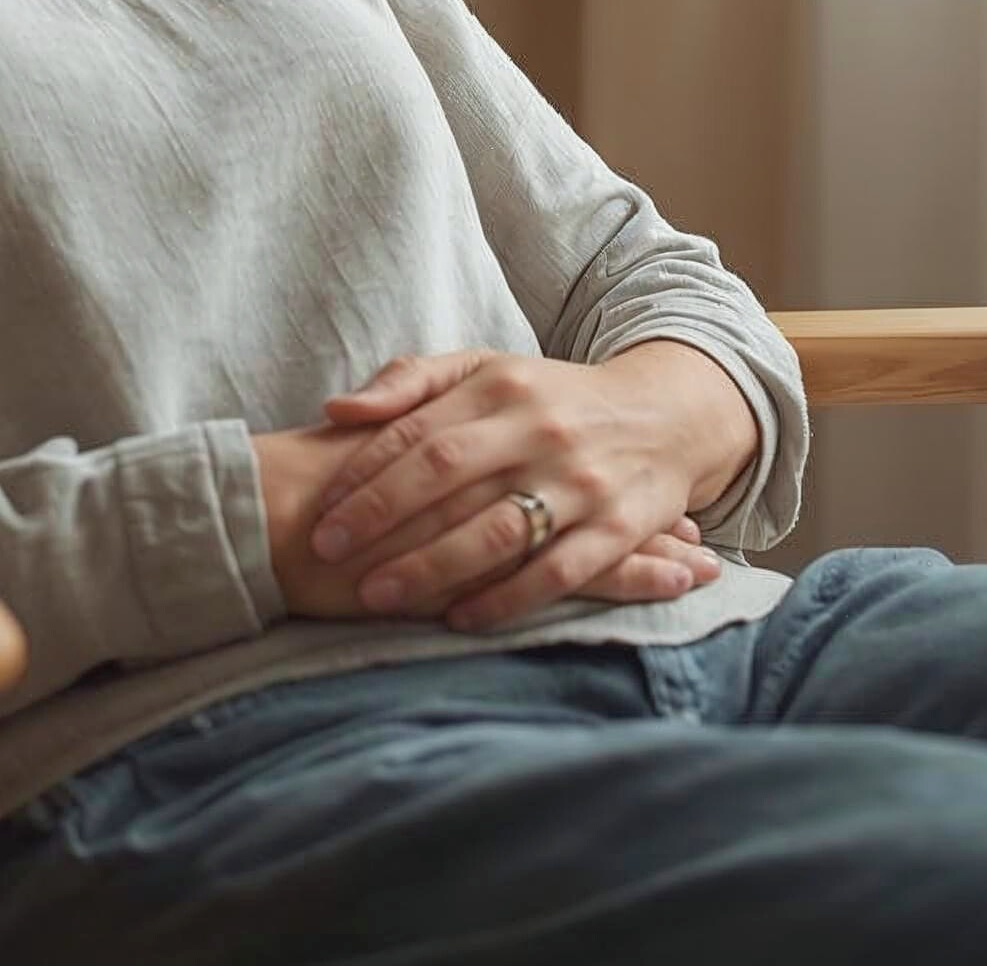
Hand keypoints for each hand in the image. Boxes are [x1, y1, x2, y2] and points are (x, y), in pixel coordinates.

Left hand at [251, 420, 719, 623]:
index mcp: (499, 386)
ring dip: (431, 566)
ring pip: (496, 529)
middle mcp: (538, 429)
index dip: (364, 471)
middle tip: (325, 550)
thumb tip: (337, 409)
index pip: (417, 431)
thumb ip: (409, 382)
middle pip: (447, 474)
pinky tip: (458, 619)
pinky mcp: (620, 527)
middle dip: (381, 516)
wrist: (666, 414)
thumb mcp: (483, 369)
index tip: (320, 508)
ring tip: (376, 595)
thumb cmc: (548, 397)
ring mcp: (581, 480)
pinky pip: (558, 571)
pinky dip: (507, 598)